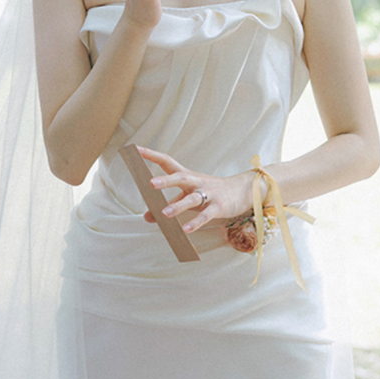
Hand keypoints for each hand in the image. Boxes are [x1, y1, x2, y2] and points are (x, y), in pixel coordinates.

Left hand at [135, 145, 252, 234]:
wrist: (243, 190)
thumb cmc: (211, 191)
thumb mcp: (189, 196)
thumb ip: (169, 204)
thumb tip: (147, 217)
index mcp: (187, 176)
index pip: (167, 161)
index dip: (152, 155)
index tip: (136, 148)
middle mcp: (196, 182)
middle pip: (180, 177)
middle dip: (166, 181)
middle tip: (150, 184)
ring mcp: (209, 194)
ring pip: (192, 198)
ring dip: (178, 206)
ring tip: (164, 214)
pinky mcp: (219, 206)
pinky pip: (206, 215)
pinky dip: (196, 222)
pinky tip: (186, 230)